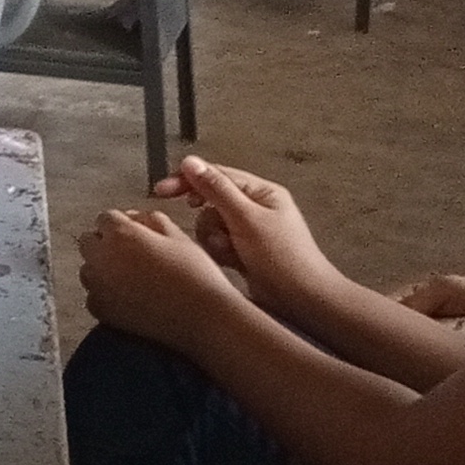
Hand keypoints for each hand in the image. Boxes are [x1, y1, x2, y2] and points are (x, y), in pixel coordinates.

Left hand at [77, 204, 245, 344]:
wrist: (203, 319)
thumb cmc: (196, 275)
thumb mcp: (179, 236)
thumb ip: (151, 219)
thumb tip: (134, 218)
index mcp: (121, 234)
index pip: (105, 218)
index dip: (121, 224)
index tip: (135, 234)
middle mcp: (102, 257)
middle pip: (89, 241)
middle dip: (106, 243)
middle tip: (132, 254)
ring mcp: (98, 286)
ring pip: (88, 269)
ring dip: (102, 268)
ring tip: (131, 278)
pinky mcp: (101, 311)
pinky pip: (93, 295)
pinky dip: (105, 294)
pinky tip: (129, 298)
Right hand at [154, 156, 337, 315]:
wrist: (303, 301)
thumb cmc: (285, 259)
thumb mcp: (247, 219)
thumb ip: (217, 190)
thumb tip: (191, 163)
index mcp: (261, 192)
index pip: (216, 175)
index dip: (187, 180)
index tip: (162, 190)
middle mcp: (254, 208)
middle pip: (210, 200)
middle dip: (207, 219)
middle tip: (208, 234)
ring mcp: (248, 231)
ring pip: (210, 224)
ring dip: (213, 238)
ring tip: (230, 252)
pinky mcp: (242, 251)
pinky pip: (216, 243)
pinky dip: (219, 252)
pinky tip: (232, 262)